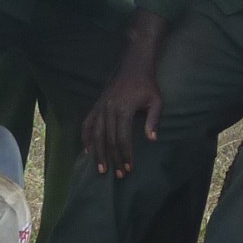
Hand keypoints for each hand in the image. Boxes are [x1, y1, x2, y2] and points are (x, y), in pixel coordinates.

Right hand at [81, 61, 163, 177]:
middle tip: (119, 175)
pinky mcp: (97, 105)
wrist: (134, 67)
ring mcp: (100, 107)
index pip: (122, 138)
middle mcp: (109, 109)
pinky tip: (87, 151)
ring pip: (95, 134)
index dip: (125, 154)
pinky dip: (85, 138)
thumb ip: (153, 120)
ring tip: (101, 169)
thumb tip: (152, 140)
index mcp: (123, 109)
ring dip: (98, 153)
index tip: (129, 168)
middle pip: (108, 140)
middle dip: (113, 159)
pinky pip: (87, 124)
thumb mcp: (156, 101)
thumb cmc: (148, 86)